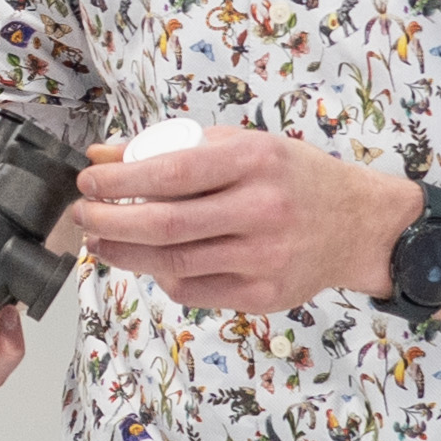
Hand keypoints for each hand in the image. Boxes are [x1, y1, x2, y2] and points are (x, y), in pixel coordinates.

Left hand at [73, 129, 419, 312]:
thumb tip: (101, 155)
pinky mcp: (264, 296)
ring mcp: (265, 258)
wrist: (358, 224)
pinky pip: (194, 290)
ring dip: (125, 254)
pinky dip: (162, 276)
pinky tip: (148, 262)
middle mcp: (262, 210)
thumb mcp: (240, 145)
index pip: (171, 173)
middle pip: (165, 225)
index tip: (88, 181)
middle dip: (110, 222)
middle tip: (82, 216)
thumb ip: (171, 147)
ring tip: (101, 241)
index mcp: (254, 160)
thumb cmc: (291, 177)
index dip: (119, 181)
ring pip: (174, 263)